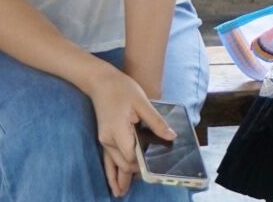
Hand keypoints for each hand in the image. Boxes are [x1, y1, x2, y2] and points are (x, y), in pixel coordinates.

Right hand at [83, 65, 174, 197]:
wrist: (101, 81)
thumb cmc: (123, 89)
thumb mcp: (143, 103)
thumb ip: (156, 122)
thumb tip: (171, 136)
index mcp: (118, 131)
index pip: (133, 155)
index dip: (144, 163)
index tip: (156, 168)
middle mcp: (108, 140)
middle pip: (123, 163)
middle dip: (134, 172)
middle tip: (148, 180)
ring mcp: (104, 140)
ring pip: (113, 164)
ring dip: (119, 177)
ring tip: (121, 193)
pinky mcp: (104, 138)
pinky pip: (108, 158)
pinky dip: (112, 170)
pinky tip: (113, 180)